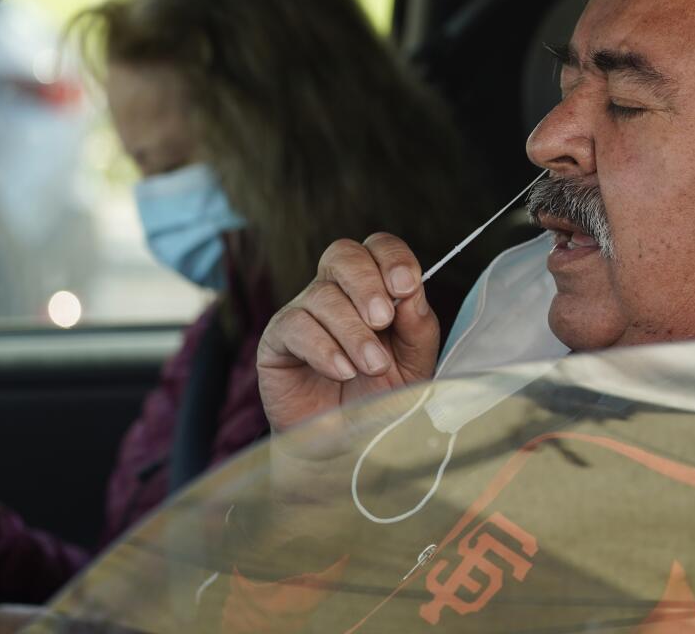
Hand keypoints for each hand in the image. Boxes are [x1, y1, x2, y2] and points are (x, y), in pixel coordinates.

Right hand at [256, 233, 439, 447]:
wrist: (347, 446)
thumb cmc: (381, 399)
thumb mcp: (414, 364)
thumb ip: (418, 326)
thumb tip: (411, 292)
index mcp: (372, 289)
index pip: (377, 248)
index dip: (392, 257)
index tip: (406, 287)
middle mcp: (335, 293)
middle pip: (342, 254)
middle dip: (367, 283)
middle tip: (383, 320)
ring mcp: (303, 313)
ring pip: (322, 296)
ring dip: (353, 331)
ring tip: (372, 366)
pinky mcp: (277, 342)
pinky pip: (295, 326)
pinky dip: (324, 348)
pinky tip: (342, 372)